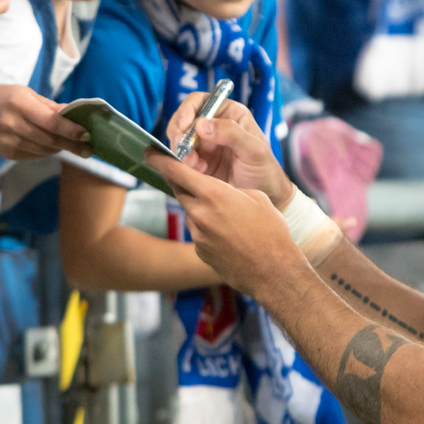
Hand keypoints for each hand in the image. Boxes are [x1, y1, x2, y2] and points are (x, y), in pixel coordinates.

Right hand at [0, 70, 89, 159]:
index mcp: (19, 104)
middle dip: (71, 144)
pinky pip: (33, 155)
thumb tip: (75, 115)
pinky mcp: (6, 152)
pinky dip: (46, 151)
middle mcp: (11, 123)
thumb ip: (50, 107)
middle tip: (88, 148)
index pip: (50, 121)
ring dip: (60, 148)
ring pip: (43, 150)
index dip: (70, 130)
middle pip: (48, 139)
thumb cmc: (8, 97)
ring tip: (74, 146)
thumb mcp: (28, 94)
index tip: (86, 134)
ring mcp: (7, 140)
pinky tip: (53, 146)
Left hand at [146, 151, 305, 297]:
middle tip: (192, 178)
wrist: (273, 271)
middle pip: (180, 191)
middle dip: (183, 183)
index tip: (150, 152)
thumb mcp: (255, 197)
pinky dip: (206, 228)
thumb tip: (218, 190)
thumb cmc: (270, 231)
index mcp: (213, 194)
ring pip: (190, 212)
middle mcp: (200, 213)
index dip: (161, 160)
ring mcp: (198, 235)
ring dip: (200, 208)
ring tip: (227, 215)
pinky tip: (227, 234)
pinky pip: (197, 232)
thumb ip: (229, 189)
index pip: (177, 172)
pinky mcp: (200, 251)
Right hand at [164, 95, 294, 207]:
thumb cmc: (266, 171)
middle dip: (180, 133)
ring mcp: (204, 144)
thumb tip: (202, 124)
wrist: (266, 199)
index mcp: (230, 113)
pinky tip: (198, 171)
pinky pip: (180, 158)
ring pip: (179, 139)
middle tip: (183, 149)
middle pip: (184, 119)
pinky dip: (183, 164)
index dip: (188, 110)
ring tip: (194, 164)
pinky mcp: (198, 162)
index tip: (184, 125)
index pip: (201, 101)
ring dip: (181, 150)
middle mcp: (215, 125)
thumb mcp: (254, 150)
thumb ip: (231, 133)